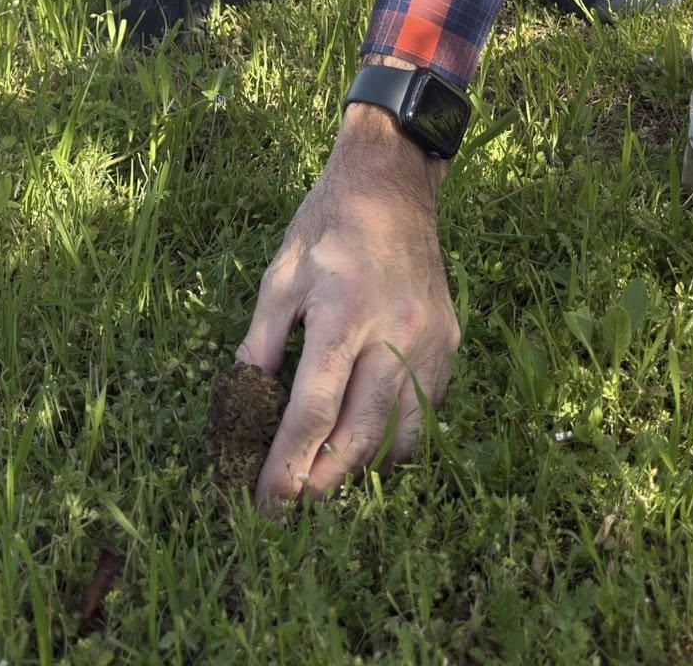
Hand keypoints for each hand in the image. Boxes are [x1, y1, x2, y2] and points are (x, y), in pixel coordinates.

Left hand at [235, 101, 460, 513]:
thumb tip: (242, 406)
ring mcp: (430, 342)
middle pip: (359, 437)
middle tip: (290, 507)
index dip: (286, 466)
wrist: (394, 184)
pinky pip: (425, 412)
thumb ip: (259, 345)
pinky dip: (395, 439)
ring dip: (362, 469)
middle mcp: (395, 333)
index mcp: (344, 314)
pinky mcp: (449, 344)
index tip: (264, 503)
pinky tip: (367, 440)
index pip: (313, 412)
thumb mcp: (280, 276)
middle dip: (321, 483)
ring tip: (326, 478)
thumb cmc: (328, 226)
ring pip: (400, 436)